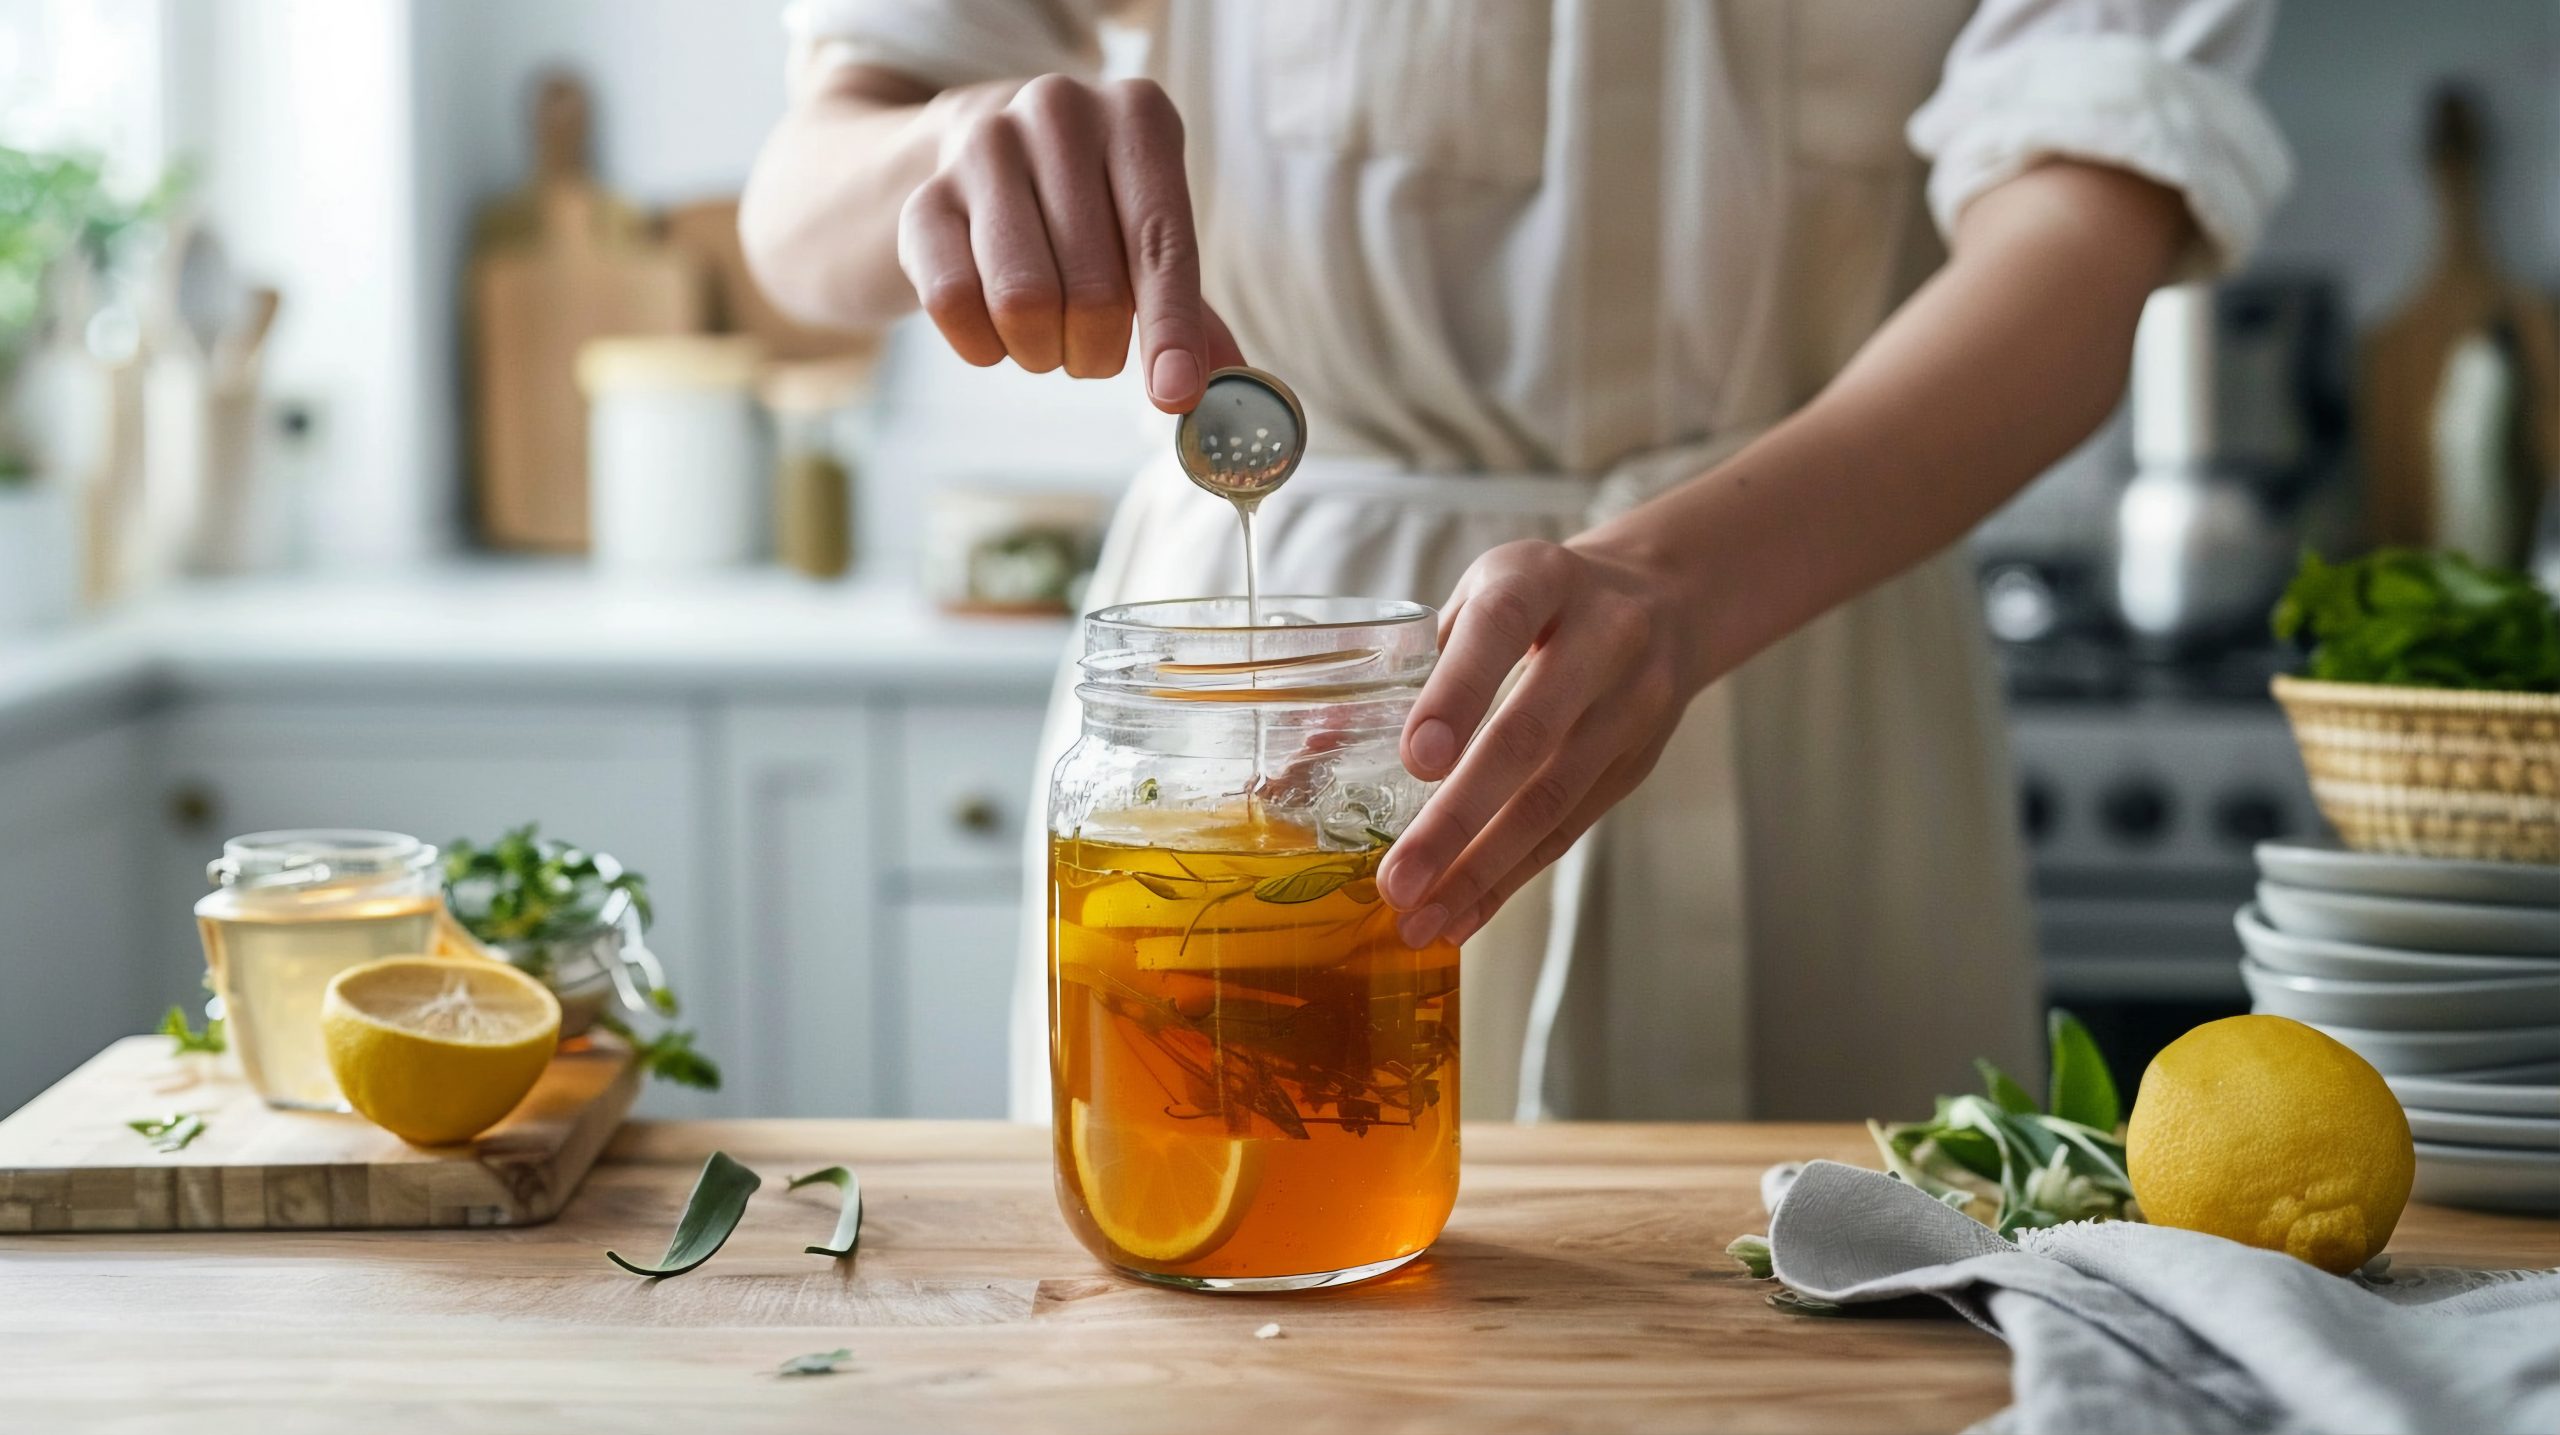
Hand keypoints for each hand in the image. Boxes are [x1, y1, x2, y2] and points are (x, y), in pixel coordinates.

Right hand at [897, 74, 1243, 409]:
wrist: (974, 159)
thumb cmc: (1088, 211)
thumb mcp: (1148, 239)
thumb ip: (1189, 313)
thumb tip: (1227, 389)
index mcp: (1137, 115)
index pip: (1161, 244)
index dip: (1169, 332)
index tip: (1175, 396)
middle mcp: (1059, 112)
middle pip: (1093, 290)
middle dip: (1098, 352)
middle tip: (1092, 350)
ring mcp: (982, 146)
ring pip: (1022, 301)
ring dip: (1042, 352)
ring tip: (1046, 337)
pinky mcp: (922, 196)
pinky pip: (954, 304)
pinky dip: (983, 346)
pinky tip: (994, 330)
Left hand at [1375, 539, 1699, 947]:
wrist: (1668, 599)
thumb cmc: (1545, 600)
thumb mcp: (1483, 594)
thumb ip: (1413, 658)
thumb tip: (1319, 740)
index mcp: (1542, 579)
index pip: (1500, 629)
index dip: (1457, 694)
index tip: (1415, 762)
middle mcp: (1602, 638)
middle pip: (1529, 735)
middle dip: (1458, 817)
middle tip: (1398, 879)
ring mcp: (1631, 705)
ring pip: (1553, 798)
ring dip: (1481, 868)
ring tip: (1421, 919)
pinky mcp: (1637, 762)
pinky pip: (1569, 828)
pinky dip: (1512, 877)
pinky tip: (1464, 913)